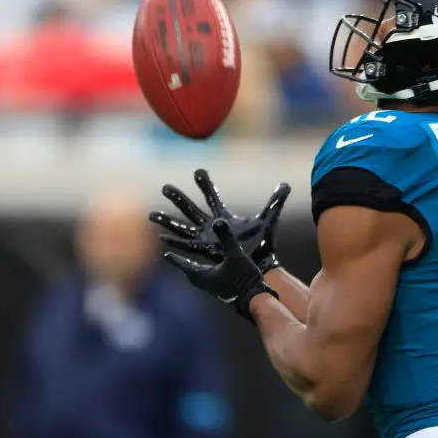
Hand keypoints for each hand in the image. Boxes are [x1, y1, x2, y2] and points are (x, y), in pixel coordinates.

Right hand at [149, 170, 284, 320]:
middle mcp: (211, 227)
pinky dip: (174, 243)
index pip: (212, 197)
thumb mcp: (269, 220)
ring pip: (183, 227)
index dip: (206, 185)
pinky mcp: (205, 252)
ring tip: (151, 215)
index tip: (198, 171)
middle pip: (191, 209)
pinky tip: (162, 240)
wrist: (260, 266)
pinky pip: (186, 246)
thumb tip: (286, 184)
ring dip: (168, 221)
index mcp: (224, 217)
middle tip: (165, 187)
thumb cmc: (262, 245)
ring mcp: (206, 240)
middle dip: (179, 198)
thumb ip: (275, 202)